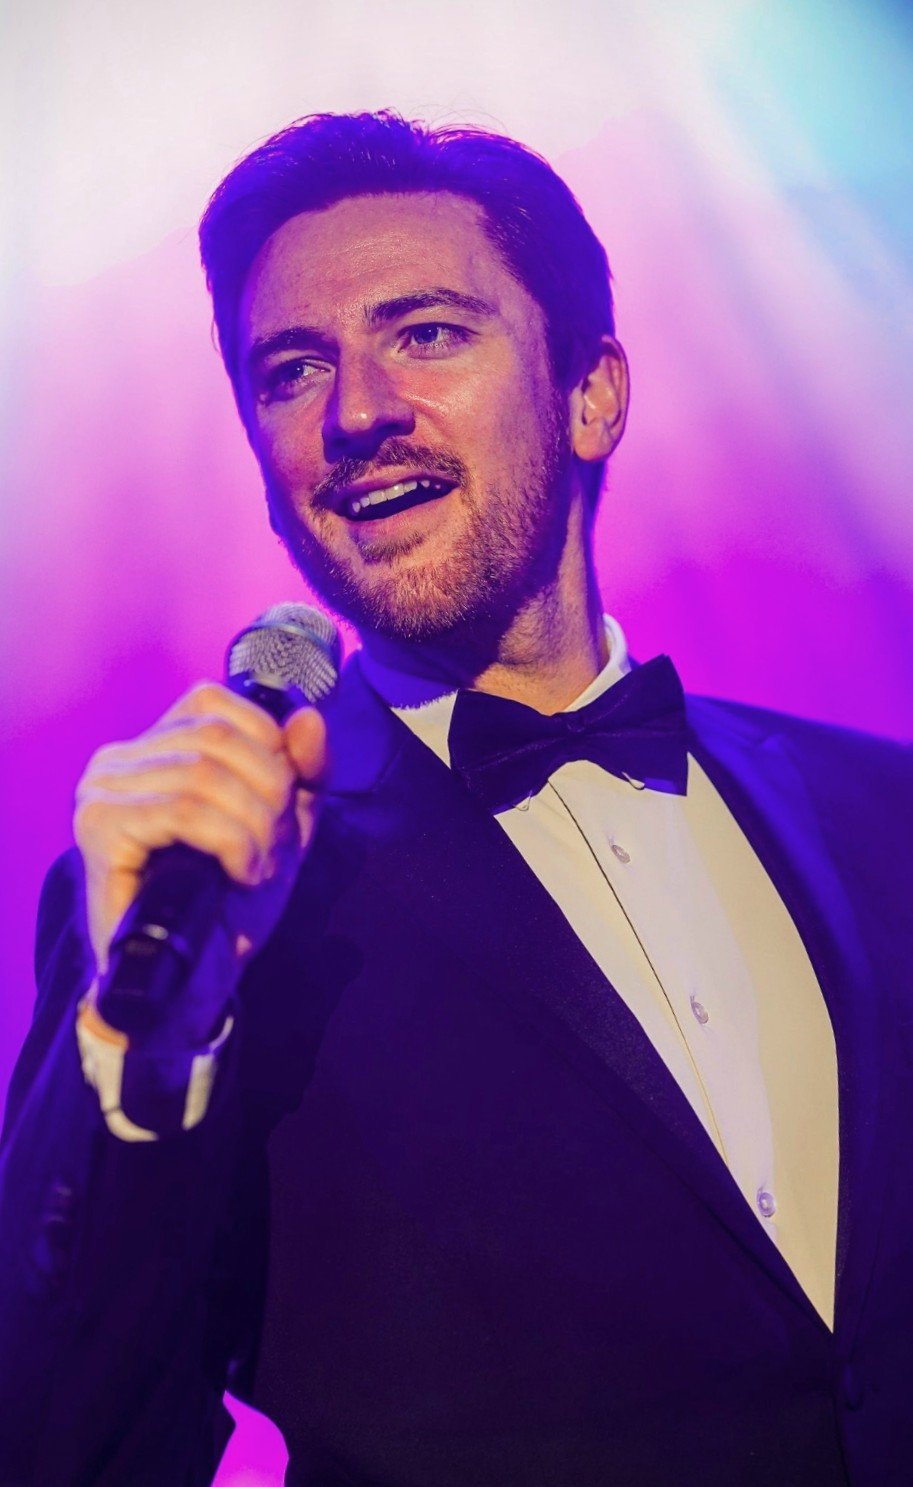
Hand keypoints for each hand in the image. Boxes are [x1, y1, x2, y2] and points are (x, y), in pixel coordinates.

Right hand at [74, 682, 327, 980]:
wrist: (195, 980)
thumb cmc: (230, 901)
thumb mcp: (285, 824)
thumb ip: (305, 769)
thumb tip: (308, 716)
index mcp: (153, 748)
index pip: (213, 701)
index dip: (265, 745)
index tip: (280, 802)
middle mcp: (117, 760)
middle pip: (216, 736)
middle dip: (267, 792)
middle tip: (272, 846)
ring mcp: (101, 792)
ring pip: (204, 774)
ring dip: (252, 825)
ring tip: (256, 866)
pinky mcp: (100, 829)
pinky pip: (184, 811)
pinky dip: (231, 842)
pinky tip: (239, 873)